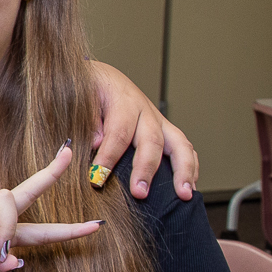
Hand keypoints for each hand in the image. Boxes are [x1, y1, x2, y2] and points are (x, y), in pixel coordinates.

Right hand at [0, 143, 106, 271]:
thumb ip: (2, 266)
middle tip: (69, 155)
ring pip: (9, 204)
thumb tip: (16, 261)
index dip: (70, 228)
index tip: (98, 224)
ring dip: (8, 232)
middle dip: (49, 174)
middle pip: (26, 192)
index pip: (42, 227)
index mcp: (5, 232)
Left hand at [89, 61, 196, 200]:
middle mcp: (146, 111)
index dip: (109, 157)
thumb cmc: (88, 89)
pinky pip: (184, 148)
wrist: (101, 77)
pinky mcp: (164, 130)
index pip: (119, 132)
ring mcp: (159, 121)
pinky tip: (189, 187)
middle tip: (140, 193)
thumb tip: (97, 142)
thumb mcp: (80, 97)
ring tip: (184, 194)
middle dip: (146, 169)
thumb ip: (87, 119)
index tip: (98, 178)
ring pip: (179, 144)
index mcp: (123, 100)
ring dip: (183, 171)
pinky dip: (190, 167)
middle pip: (153, 140)